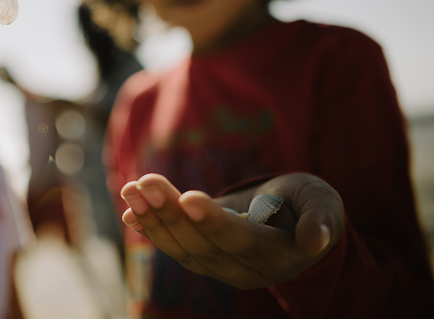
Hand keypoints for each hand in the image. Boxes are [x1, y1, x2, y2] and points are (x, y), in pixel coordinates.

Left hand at [120, 172, 343, 288]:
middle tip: (146, 182)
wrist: (292, 219)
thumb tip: (316, 240)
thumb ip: (320, 220)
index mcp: (278, 255)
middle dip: (171, 213)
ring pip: (183, 248)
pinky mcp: (204, 258)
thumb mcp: (321, 203)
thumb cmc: (308, 204)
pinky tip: (130, 211)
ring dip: (154, 219)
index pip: (241, 241)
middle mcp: (247, 270)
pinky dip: (151, 229)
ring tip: (131, 189)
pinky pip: (174, 247)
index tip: (189, 197)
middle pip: (203, 245)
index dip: (214, 222)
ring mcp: (222, 268)